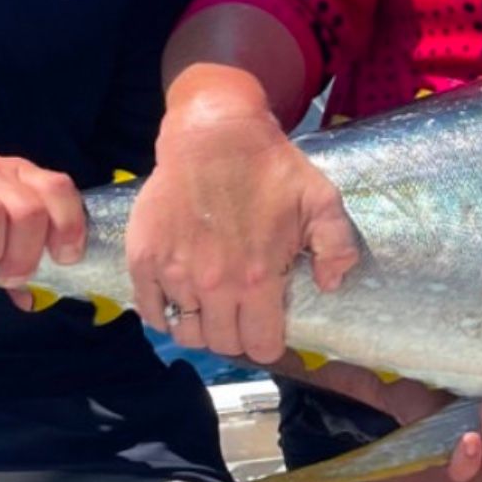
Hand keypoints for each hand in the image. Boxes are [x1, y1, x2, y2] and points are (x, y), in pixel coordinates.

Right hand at [126, 68, 356, 362]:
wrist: (213, 136)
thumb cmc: (270, 168)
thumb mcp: (321, 200)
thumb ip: (337, 247)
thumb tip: (330, 286)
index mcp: (258, 278)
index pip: (261, 345)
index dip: (269, 343)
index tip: (269, 329)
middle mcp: (215, 285)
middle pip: (223, 343)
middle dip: (237, 337)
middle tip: (242, 316)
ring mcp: (175, 274)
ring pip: (187, 333)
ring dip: (202, 328)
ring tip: (213, 310)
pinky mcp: (145, 259)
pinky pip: (151, 312)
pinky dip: (165, 316)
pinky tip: (180, 302)